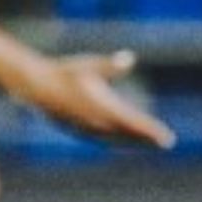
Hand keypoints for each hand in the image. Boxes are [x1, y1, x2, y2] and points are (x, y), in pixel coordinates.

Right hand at [21, 51, 174, 148]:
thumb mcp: (88, 66)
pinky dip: (113, 139)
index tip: (167, 139)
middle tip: (164, 142)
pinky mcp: (76, 128)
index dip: (151, 131)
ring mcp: (85, 127)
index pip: (134, 123)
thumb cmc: (63, 72)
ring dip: (130, 140)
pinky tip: (116, 139)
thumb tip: (129, 58)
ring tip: (145, 142)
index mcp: (103, 108)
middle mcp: (97, 122)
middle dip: (145, 137)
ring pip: (114, 138)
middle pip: (127, 133)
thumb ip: (110, 66)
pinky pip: (100, 138)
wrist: (34, 86)